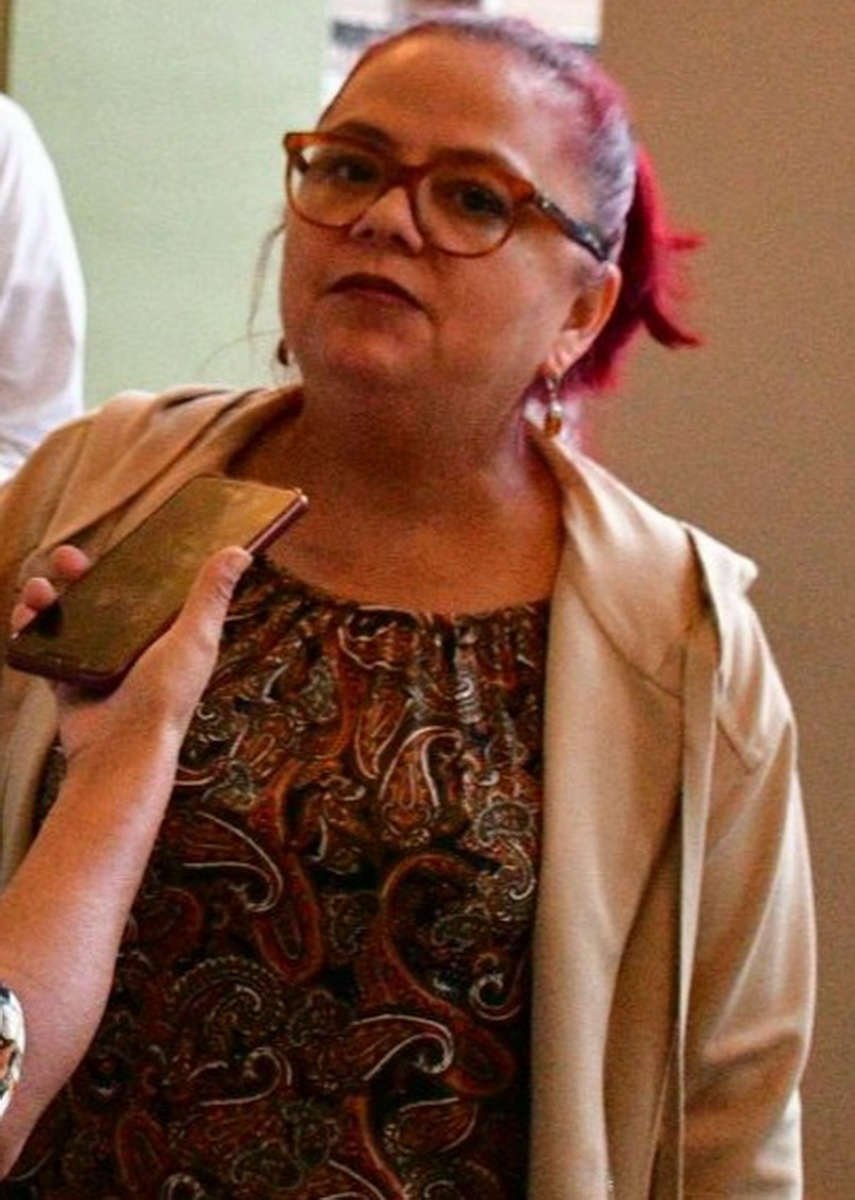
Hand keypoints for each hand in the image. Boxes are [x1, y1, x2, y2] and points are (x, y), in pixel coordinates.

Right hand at [11, 544, 251, 763]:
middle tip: (66, 558)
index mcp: (165, 634)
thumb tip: (240, 550)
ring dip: (49, 597)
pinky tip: (25, 614)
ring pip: (68, 619)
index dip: (129, 564)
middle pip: (101, 598)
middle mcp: (131, 647)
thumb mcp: (194, 638)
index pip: (146, 589)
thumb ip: (210, 595)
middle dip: (80, 573)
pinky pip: (44, 648)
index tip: (115, 543)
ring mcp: (97, 663)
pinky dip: (29, 629)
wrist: (121, 751)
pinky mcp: (69, 680)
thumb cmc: (165, 698)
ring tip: (39, 588)